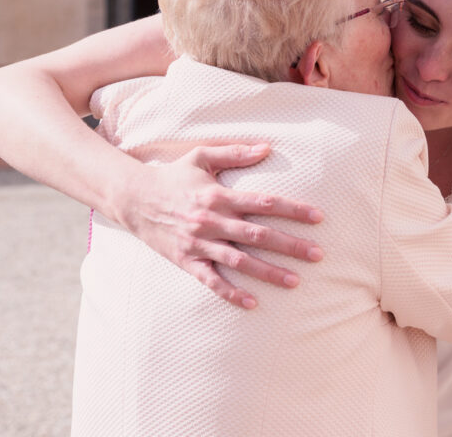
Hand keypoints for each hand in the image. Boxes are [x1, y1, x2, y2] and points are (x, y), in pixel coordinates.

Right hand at [111, 143, 323, 308]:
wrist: (132, 199)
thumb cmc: (172, 176)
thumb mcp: (201, 157)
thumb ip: (235, 152)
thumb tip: (268, 147)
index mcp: (220, 196)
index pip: (265, 203)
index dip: (293, 210)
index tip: (318, 217)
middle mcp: (212, 221)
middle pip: (258, 235)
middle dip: (290, 245)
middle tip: (318, 255)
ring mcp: (199, 243)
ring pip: (239, 261)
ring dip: (268, 272)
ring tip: (295, 281)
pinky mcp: (186, 261)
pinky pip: (211, 281)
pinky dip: (231, 293)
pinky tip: (252, 303)